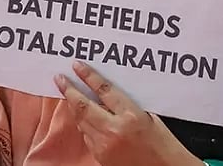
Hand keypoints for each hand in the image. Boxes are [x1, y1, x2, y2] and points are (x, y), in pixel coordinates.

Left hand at [55, 62, 202, 165]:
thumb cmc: (163, 144)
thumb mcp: (150, 117)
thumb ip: (129, 105)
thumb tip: (109, 94)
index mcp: (131, 116)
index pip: (104, 90)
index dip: (88, 76)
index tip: (77, 66)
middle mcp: (114, 129)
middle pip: (83, 106)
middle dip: (69, 90)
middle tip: (59, 79)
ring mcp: (104, 144)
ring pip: (81, 121)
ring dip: (73, 107)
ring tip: (68, 95)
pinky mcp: (100, 156)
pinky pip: (86, 136)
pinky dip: (84, 125)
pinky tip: (84, 118)